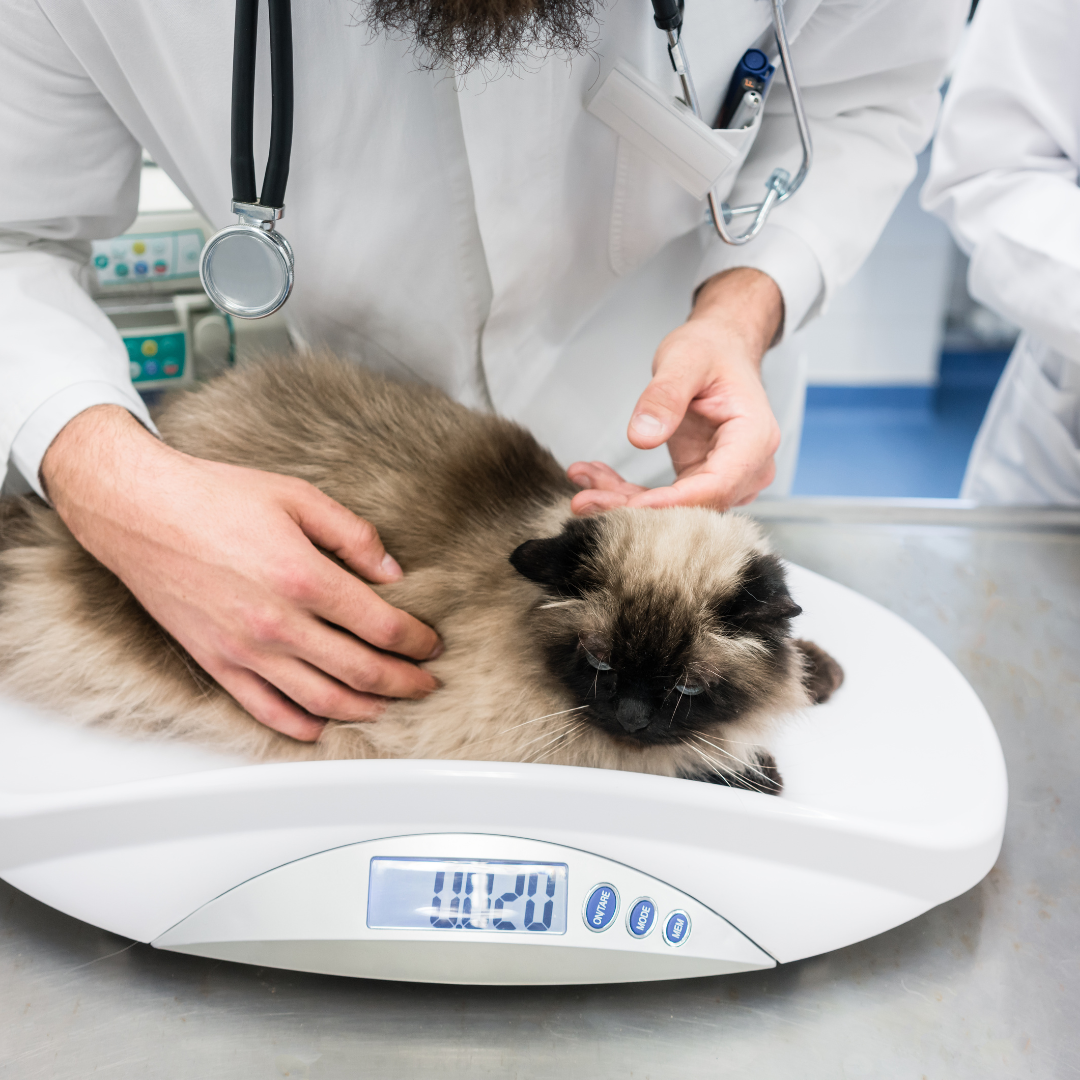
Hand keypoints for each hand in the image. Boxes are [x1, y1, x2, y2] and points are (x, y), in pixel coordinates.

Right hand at [41, 406, 441, 741]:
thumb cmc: (214, 498)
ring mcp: (245, 650)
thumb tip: (393, 573)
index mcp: (304, 578)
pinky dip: (299, 725)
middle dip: (403, 682)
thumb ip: (353, 536)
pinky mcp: (216, 663)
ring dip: (364, 709)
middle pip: (360, 671)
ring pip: (320, 700)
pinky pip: (264, 709)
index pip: (381, 626)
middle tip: (426, 682)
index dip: (416, 641)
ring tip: (388, 707)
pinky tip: (321, 726)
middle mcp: (277, 623)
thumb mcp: (297, 497)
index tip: (430, 644)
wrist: (139, 512)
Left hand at [569, 267, 783, 513]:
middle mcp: (748, 468)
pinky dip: (628, 492)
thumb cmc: (712, 350)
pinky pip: (665, 497)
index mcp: (754, 439)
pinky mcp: (702, 479)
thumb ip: (665, 397)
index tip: (627, 504)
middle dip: (636, 507)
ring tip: (582, 485)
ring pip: (675, 508)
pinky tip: (595, 478)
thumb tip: (641, 437)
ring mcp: (727, 478)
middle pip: (693, 506)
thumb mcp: (685, 360)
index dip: (671, 503)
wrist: (721, 349)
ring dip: (625, 501)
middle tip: (585, 501)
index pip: (716, 486)